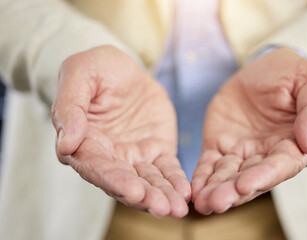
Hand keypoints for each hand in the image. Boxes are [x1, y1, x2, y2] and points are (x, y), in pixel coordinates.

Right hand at [51, 46, 189, 217]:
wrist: (125, 68)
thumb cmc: (96, 69)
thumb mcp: (79, 73)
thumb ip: (70, 106)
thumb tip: (66, 143)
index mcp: (84, 142)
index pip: (97, 168)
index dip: (114, 181)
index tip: (134, 192)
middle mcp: (108, 157)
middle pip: (125, 182)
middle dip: (144, 196)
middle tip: (163, 208)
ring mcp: (134, 156)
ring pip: (149, 181)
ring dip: (163, 196)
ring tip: (179, 208)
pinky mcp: (156, 151)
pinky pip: (167, 169)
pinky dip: (176, 181)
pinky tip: (186, 193)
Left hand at [192, 48, 306, 213]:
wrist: (261, 66)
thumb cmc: (291, 73)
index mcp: (294, 144)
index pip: (281, 166)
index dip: (263, 177)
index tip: (245, 186)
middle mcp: (268, 155)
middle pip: (251, 177)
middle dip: (234, 192)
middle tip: (217, 202)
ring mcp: (243, 153)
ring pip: (228, 176)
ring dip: (216, 190)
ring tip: (203, 203)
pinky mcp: (221, 147)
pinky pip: (210, 165)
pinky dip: (202, 178)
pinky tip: (193, 190)